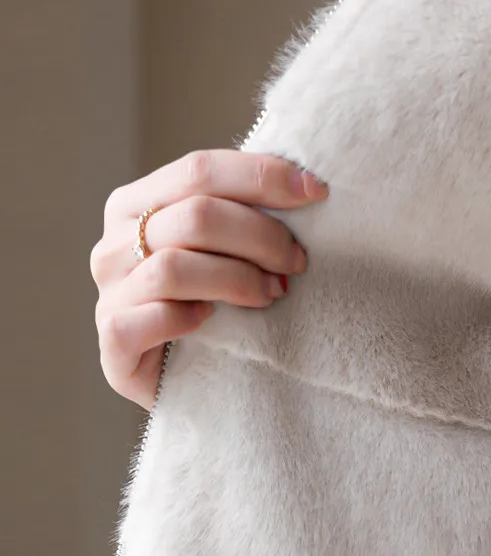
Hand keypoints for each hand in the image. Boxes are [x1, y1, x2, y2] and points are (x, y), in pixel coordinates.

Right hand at [91, 150, 326, 408]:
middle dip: (261, 236)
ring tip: (274, 294)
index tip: (316, 192)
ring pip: (174, 268)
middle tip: (297, 261)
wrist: (193, 384)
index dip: (262, 177)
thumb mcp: (224, 249)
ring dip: (238, 279)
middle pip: (195, 217)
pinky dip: (187, 319)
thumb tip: (306, 184)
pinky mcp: (113, 342)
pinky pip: (151, 319)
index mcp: (135, 203)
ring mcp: (109, 293)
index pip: (199, 170)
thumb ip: (241, 212)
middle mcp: (113, 244)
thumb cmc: (216, 306)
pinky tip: (211, 323)